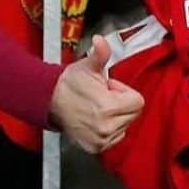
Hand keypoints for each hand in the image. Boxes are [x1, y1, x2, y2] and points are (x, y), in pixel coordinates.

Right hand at [49, 35, 144, 153]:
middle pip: (133, 114)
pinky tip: (95, 119)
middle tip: (102, 97)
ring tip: (97, 107)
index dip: (124, 91)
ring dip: (115, 117)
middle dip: (121, 103)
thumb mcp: (89, 66)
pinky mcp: (95, 147)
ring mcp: (100, 139)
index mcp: (108, 107)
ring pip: (125, 126)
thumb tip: (101, 41)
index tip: (109, 88)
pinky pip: (115, 138)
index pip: (138, 101)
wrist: (50, 100)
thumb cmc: (71, 82)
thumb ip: (101, 54)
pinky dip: (109, 130)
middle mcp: (106, 127)